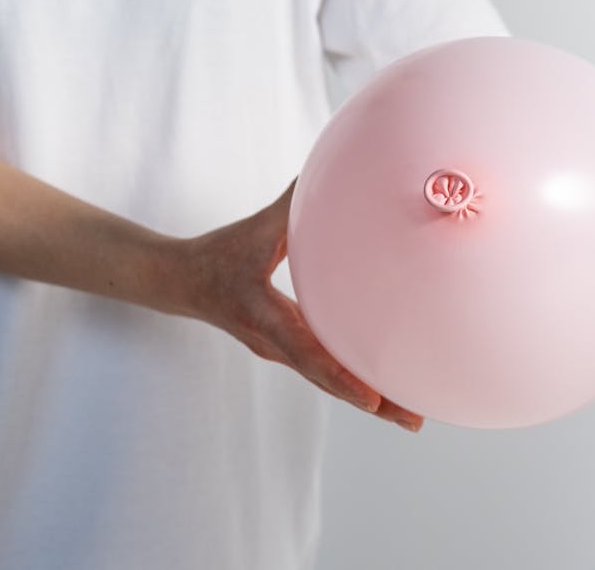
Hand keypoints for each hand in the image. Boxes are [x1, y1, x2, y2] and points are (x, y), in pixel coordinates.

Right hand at [179, 179, 423, 432]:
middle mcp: (276, 345)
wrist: (180, 283)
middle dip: (372, 403)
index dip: (340, 377)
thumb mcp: (253, 230)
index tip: (372, 398)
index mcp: (266, 318)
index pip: (307, 353)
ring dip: (370, 400)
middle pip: (329, 381)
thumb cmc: (217, 254)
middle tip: (414, 421)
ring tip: (413, 416)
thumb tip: (323, 173)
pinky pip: (326, 370)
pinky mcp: (288, 349)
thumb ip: (289, 204)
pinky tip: (387, 387)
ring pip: (330, 381)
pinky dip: (356, 381)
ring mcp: (282, 351)